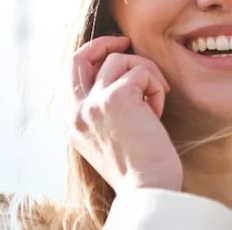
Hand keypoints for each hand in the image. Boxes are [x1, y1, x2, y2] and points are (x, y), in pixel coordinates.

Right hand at [69, 36, 182, 192]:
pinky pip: (141, 72)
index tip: (116, 53)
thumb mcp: (112, 139)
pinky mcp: (116, 97)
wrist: (148, 189)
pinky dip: (156, 87)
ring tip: (155, 101)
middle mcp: (77, 112)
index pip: (73, 75)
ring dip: (145, 74)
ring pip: (120, 60)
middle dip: (104, 42)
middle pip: (80, 56)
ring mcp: (93, 103)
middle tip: (126, 41)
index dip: (94, 57)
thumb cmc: (140, 170)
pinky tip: (158, 112)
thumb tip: (123, 79)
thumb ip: (107, 112)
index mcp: (74, 124)